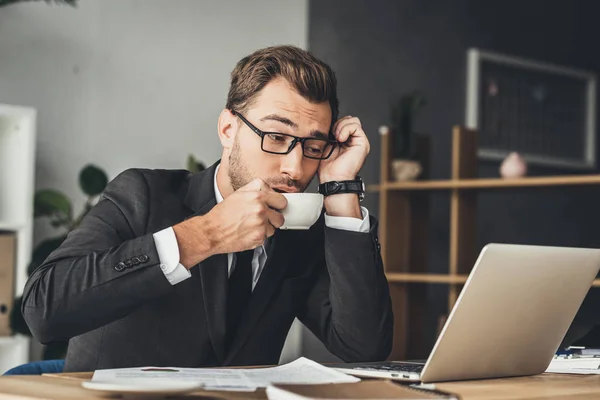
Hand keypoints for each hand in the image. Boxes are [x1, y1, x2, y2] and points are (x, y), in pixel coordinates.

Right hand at [172, 179, 286, 267]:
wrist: (212, 231)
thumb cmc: (222, 214)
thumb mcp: (239, 193)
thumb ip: (257, 189)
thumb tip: (270, 192)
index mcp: (257, 196)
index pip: (282, 200)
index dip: (278, 205)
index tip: (275, 207)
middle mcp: (260, 209)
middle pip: (281, 216)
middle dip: (274, 218)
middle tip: (265, 218)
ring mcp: (260, 224)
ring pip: (274, 228)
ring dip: (266, 228)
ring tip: (253, 225)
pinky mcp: (259, 237)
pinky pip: (266, 237)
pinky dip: (259, 236)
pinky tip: (249, 232)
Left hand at [318, 116, 369, 182]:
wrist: (333, 179)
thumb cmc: (328, 168)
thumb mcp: (326, 147)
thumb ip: (330, 135)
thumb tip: (329, 124)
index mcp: (345, 141)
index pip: (343, 122)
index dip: (335, 124)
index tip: (328, 134)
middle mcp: (353, 141)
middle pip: (349, 119)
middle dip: (338, 124)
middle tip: (332, 135)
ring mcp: (359, 141)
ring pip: (353, 120)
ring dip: (341, 126)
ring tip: (336, 138)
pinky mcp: (363, 143)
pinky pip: (356, 126)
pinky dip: (346, 129)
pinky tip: (340, 139)